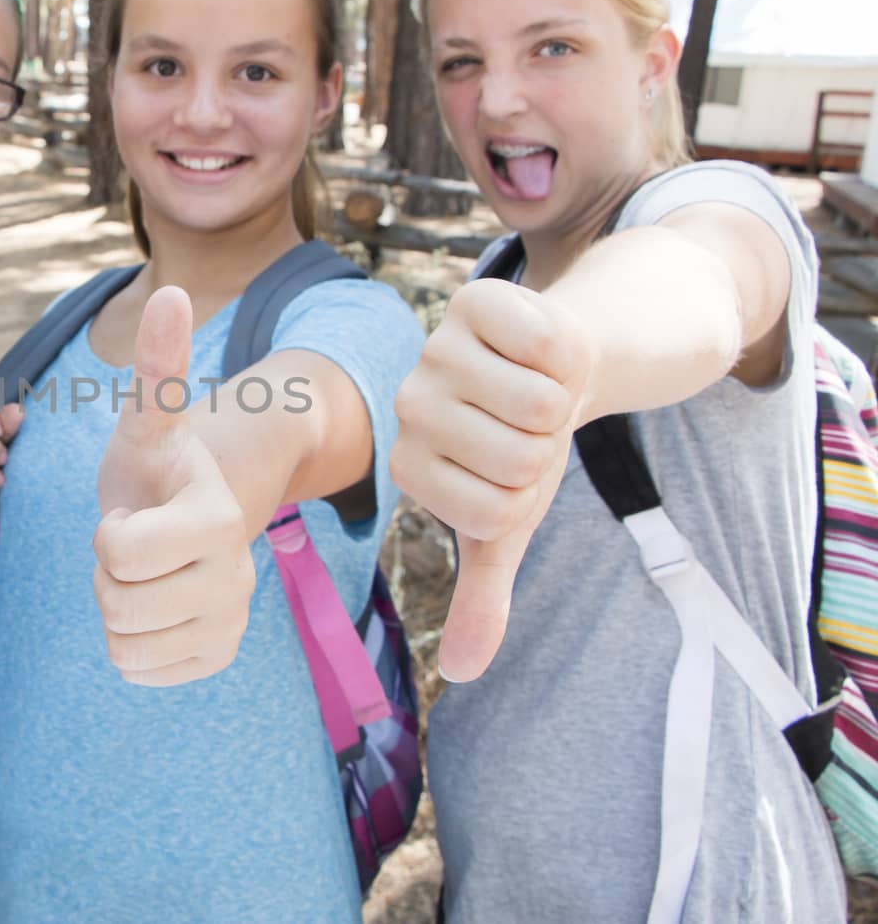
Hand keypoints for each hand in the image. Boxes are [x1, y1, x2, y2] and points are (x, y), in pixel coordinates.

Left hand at [92, 286, 255, 686]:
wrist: (190, 513)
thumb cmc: (157, 465)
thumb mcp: (149, 422)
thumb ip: (159, 367)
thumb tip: (173, 289)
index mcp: (217, 518)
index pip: (117, 554)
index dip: (107, 534)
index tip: (132, 512)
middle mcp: (237, 576)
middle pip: (117, 603)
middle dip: (107, 574)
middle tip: (134, 543)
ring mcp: (231, 622)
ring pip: (124, 644)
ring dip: (116, 608)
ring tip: (143, 572)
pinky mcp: (215, 658)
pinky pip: (138, 672)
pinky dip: (130, 646)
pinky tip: (153, 606)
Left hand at [388, 278, 590, 681]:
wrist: (553, 372)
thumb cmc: (521, 452)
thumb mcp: (505, 525)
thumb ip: (481, 597)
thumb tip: (461, 674)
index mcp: (410, 466)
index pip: (495, 511)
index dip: (530, 495)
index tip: (515, 473)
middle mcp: (408, 406)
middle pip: (520, 457)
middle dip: (550, 448)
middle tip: (531, 428)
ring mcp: (437, 349)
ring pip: (537, 403)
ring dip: (563, 399)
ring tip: (537, 390)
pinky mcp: (474, 301)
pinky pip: (545, 341)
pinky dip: (567, 351)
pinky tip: (542, 350)